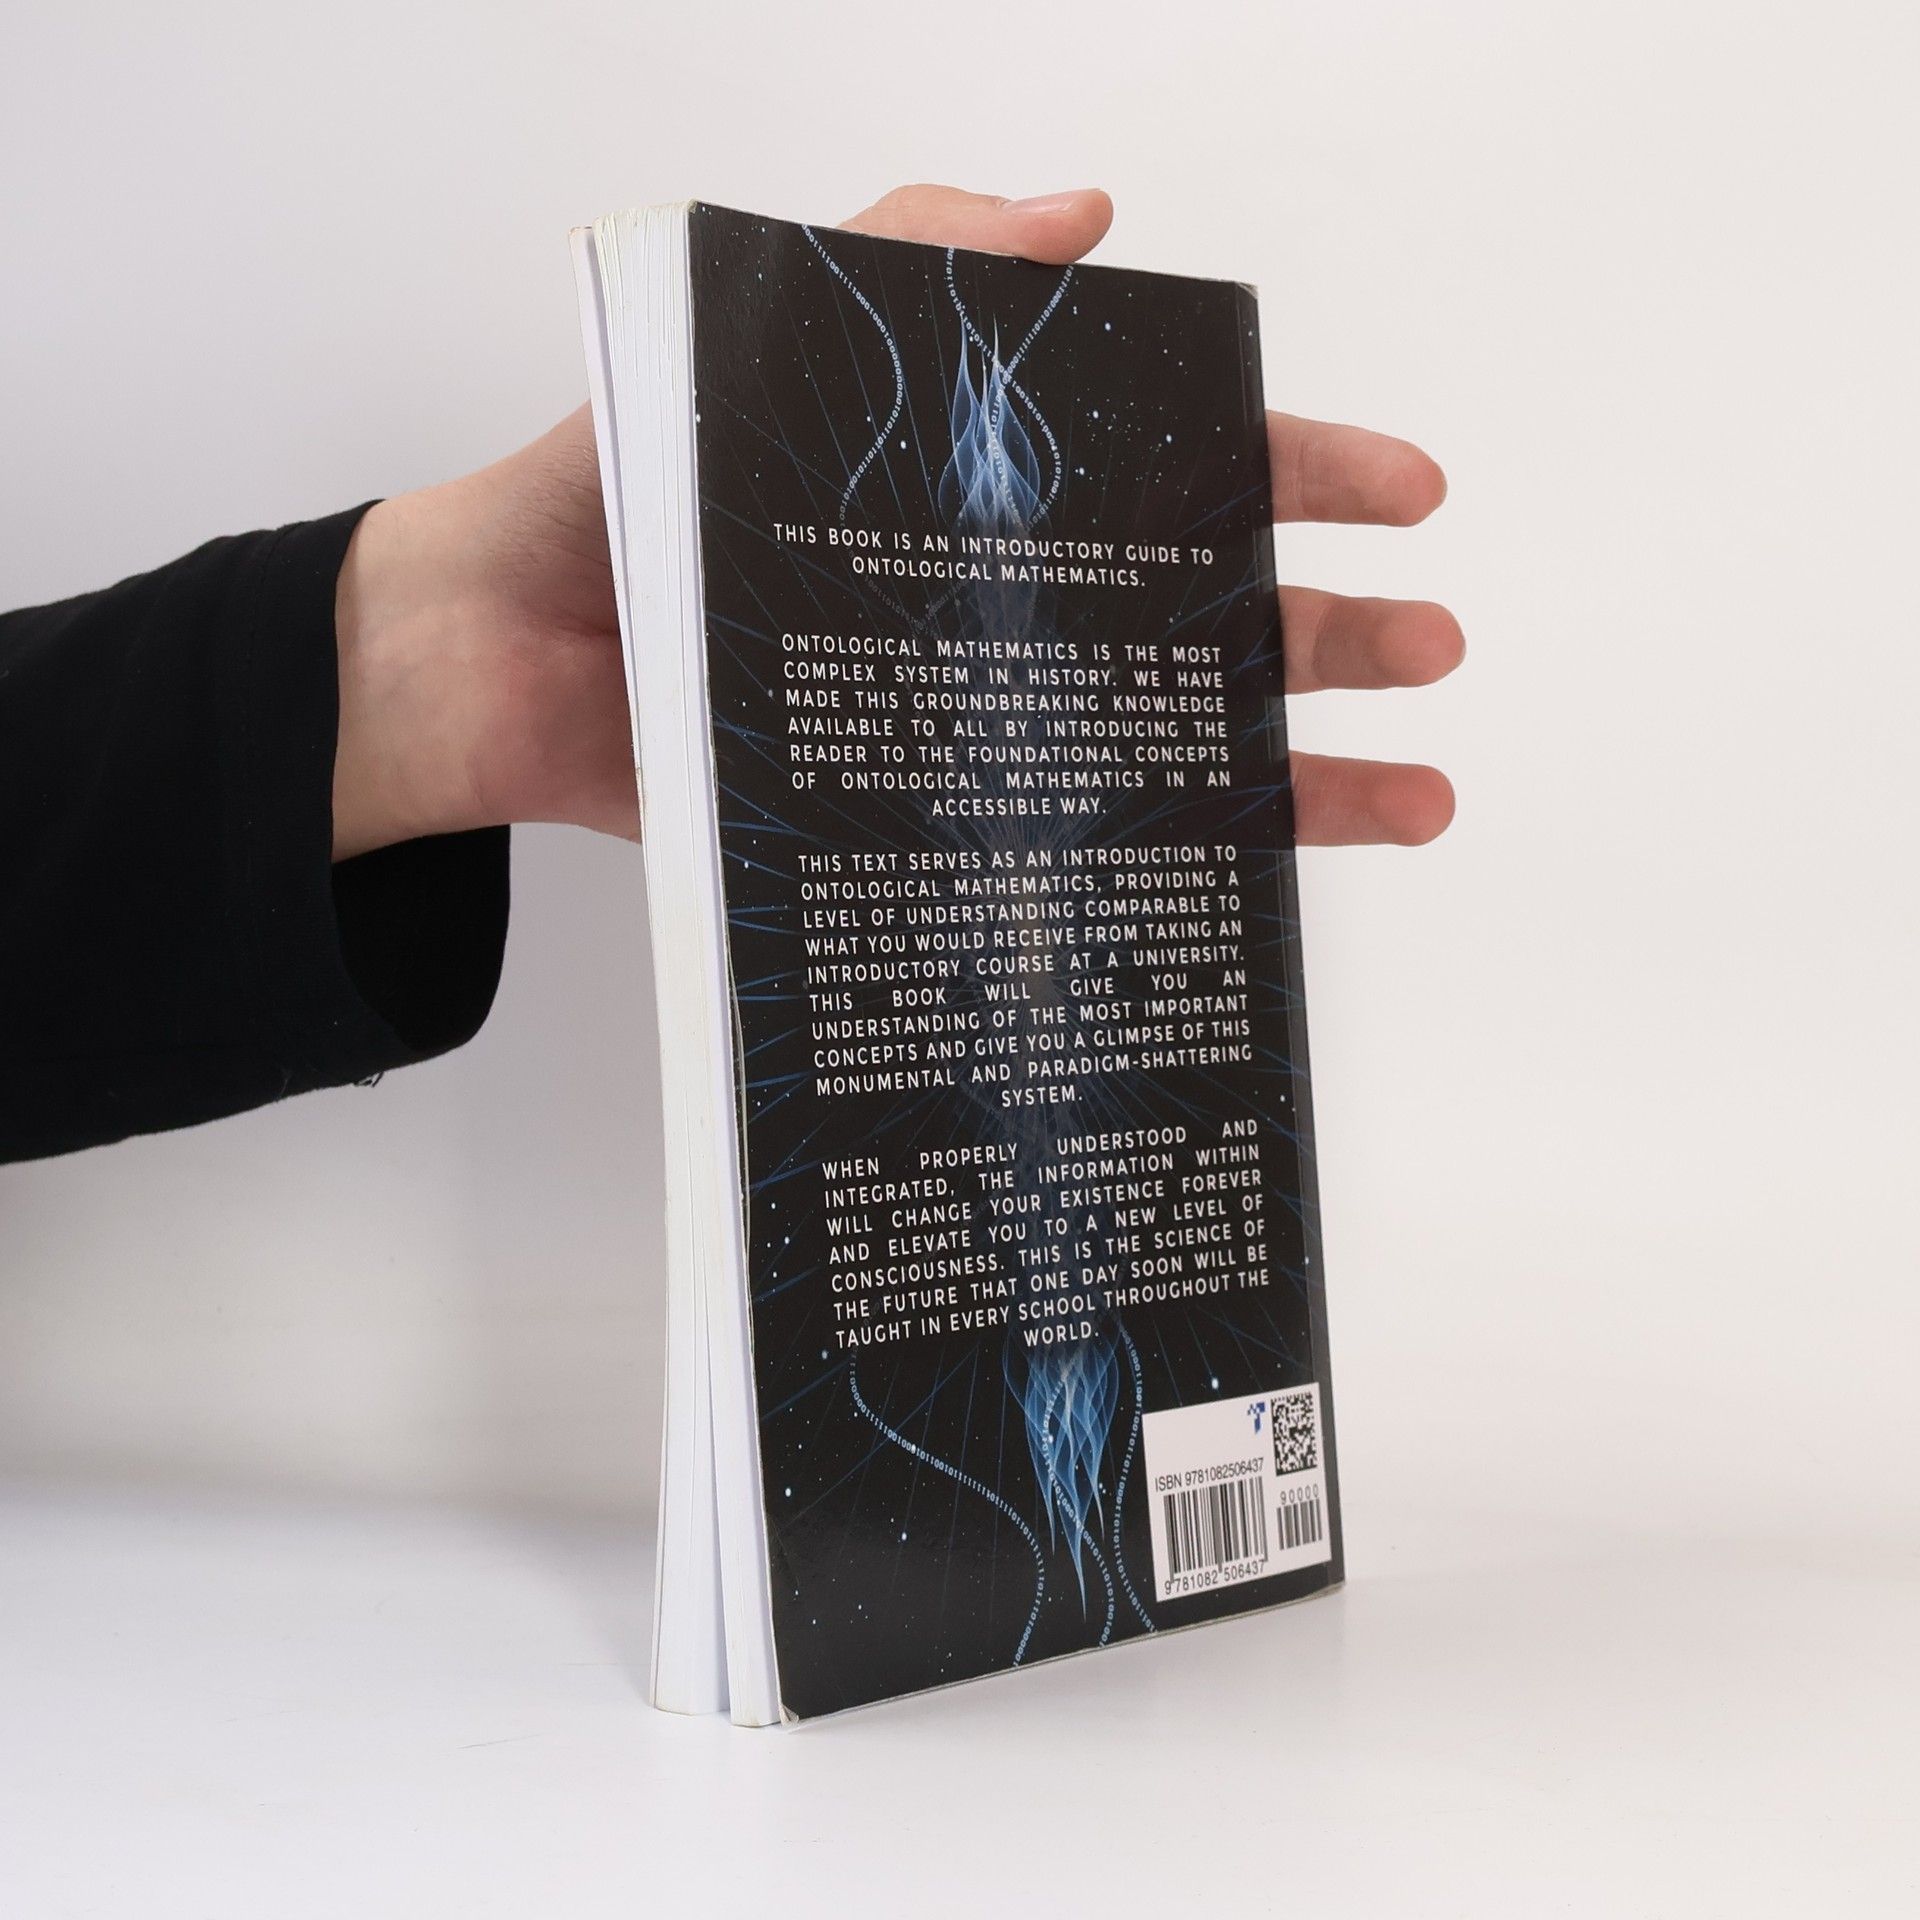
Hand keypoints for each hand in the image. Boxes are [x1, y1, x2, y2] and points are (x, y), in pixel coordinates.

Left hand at [330, 185, 1459, 860]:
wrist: (488, 654)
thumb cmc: (606, 494)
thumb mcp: (755, 349)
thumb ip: (903, 269)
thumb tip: (1080, 211)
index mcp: (981, 501)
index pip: (1173, 473)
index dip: (1293, 473)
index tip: (1402, 490)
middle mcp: (994, 618)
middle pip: (1196, 620)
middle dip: (1329, 629)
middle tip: (1432, 643)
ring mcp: (966, 731)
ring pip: (1160, 752)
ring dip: (1297, 772)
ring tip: (1416, 791)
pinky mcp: (916, 830)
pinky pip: (1058, 856)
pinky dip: (1156, 877)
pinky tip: (1247, 897)